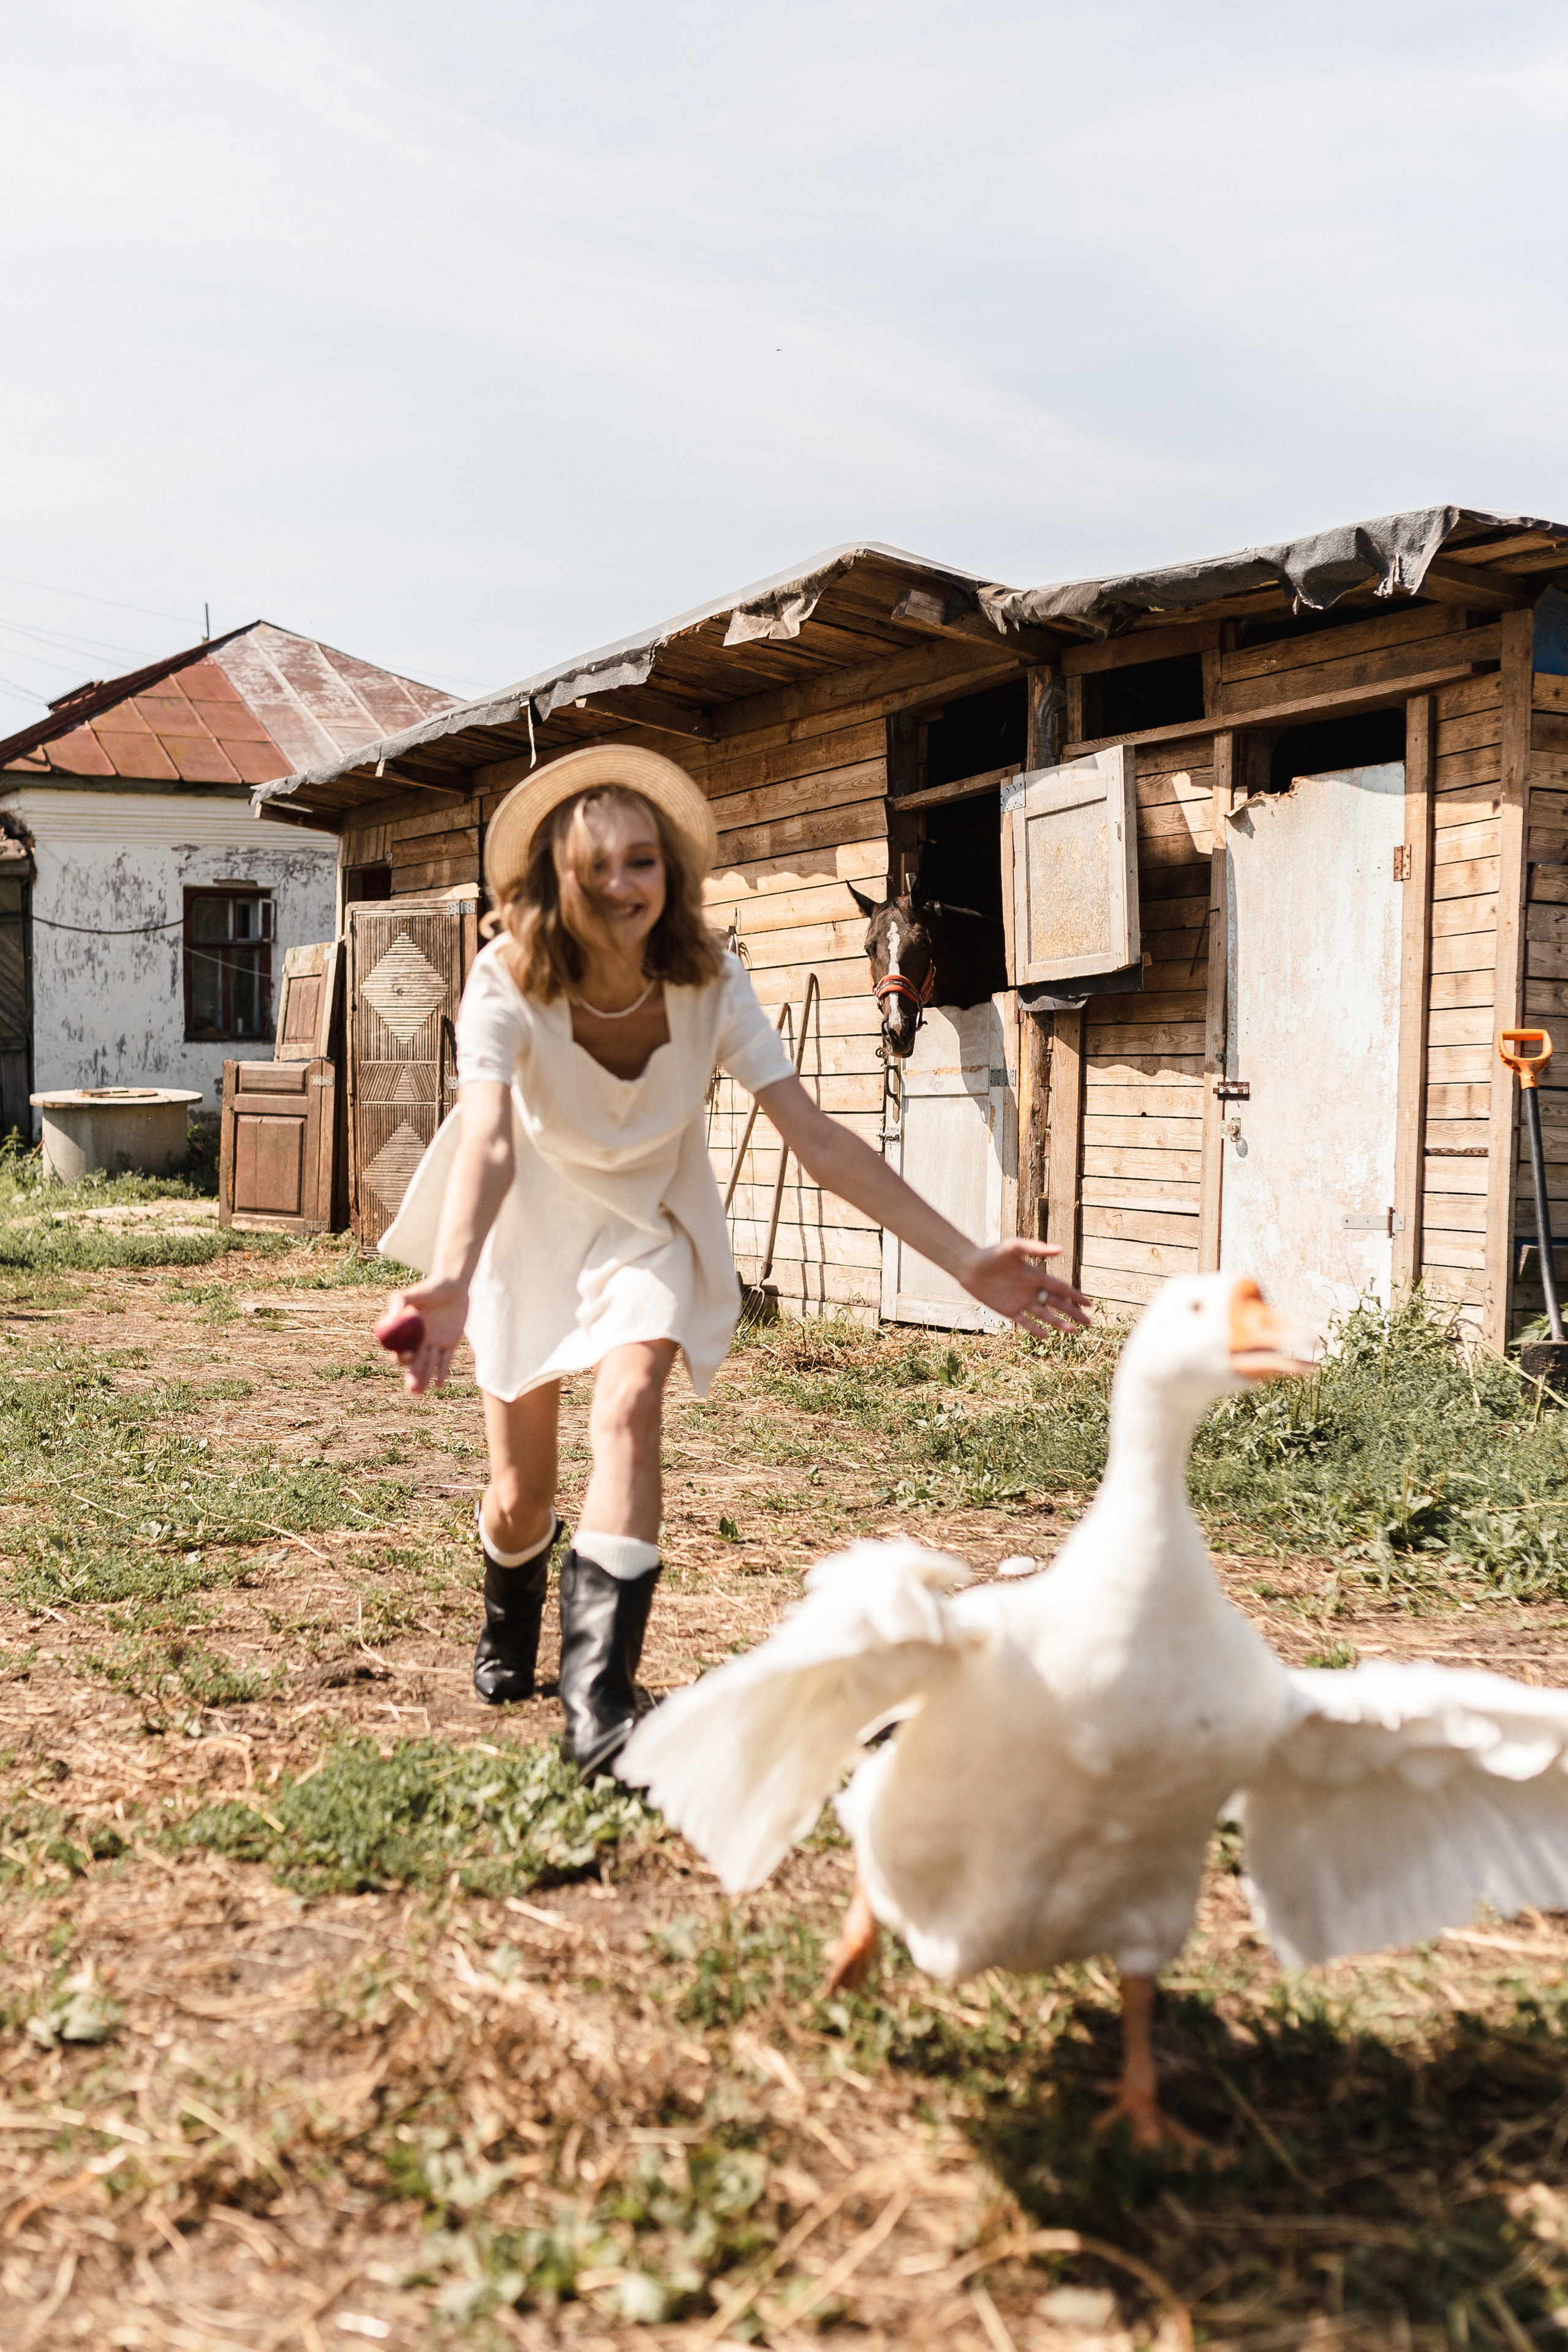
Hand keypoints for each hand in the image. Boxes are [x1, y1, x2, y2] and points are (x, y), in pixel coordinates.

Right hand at [384, 1278, 466, 1393]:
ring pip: (429, 1365)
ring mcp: (435, 1343)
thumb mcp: (412, 1294)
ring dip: (425, 1378)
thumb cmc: (429, 1288)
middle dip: (413, 1376)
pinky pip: (445, 1361)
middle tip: (411, 1389)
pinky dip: (442, 1373)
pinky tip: (438, 1385)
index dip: (401, 1357)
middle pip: (414, 1363)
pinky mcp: (450, 1343)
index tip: (405, 1357)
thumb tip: (391, 1316)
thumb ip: (399, 1302)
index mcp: (408, 1332)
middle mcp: (420, 1340)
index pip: (401, 1350)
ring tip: (420, 1391)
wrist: (452, 1286)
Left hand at [958, 1240, 1091, 1336]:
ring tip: (1072, 1331)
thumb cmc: (991, 1254)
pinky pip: (1025, 1322)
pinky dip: (1036, 1329)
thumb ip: (1034, 1248)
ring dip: (1059, 1323)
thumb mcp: (1013, 1247)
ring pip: (1045, 1315)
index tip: (1089, 1304)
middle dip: (1073, 1312)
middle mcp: (1031, 1289)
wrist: (968, 1266)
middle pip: (1057, 1303)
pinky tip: (1047, 1336)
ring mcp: (1021, 1301)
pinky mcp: (1008, 1310)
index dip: (1075, 1296)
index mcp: (1036, 1275)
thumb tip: (1059, 1249)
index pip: (1060, 1288)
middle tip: (1089, 1323)